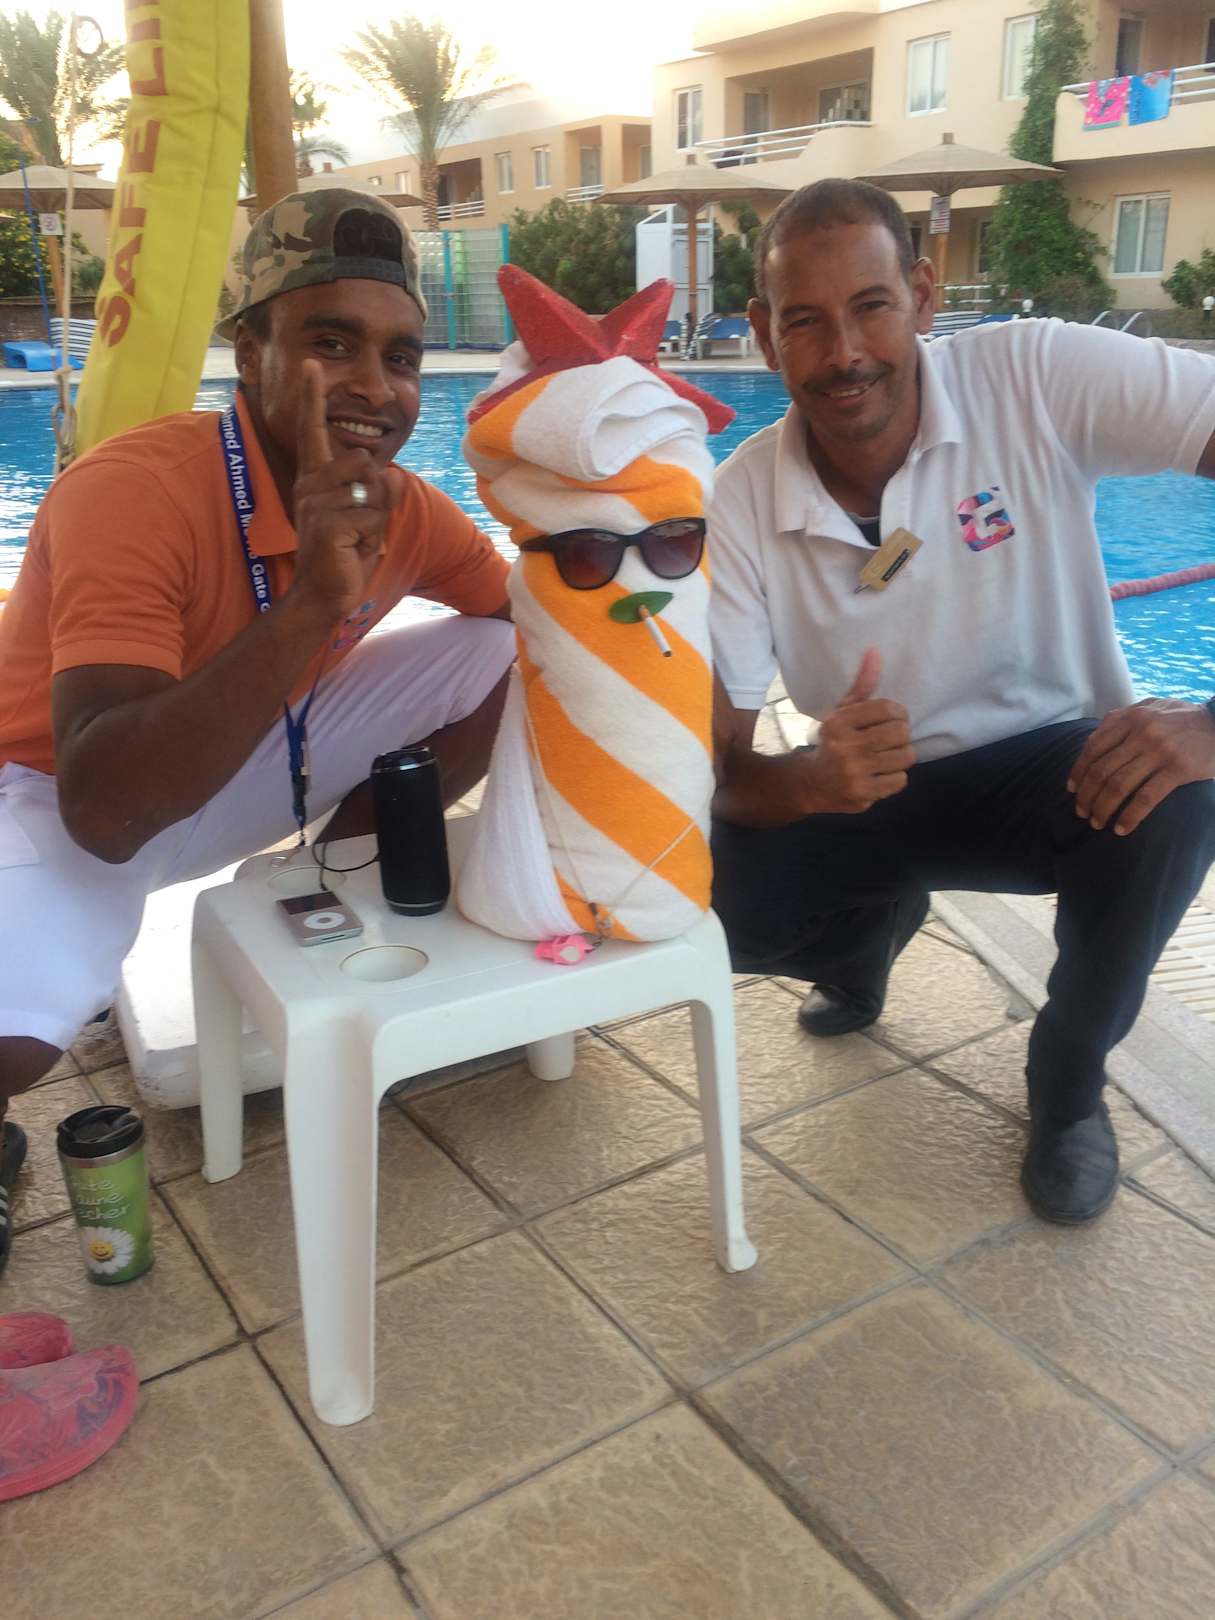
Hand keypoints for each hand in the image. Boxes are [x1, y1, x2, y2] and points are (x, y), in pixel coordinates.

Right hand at [288, 360, 404, 621]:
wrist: (324, 593)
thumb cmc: (344, 554)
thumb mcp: (368, 518)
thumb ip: (379, 494)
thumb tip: (393, 478)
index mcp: (315, 478)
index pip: (313, 432)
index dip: (312, 398)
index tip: (311, 364)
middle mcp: (311, 485)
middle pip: (364, 462)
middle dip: (376, 496)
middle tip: (359, 526)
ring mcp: (316, 504)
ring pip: (372, 490)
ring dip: (375, 519)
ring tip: (355, 539)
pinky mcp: (328, 524)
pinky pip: (371, 516)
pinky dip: (372, 536)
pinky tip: (352, 550)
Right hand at [803, 647, 915, 813]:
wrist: (809, 783)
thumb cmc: (833, 742)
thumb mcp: (842, 712)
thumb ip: (862, 684)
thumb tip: (875, 652)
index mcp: (839, 722)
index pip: (887, 708)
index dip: (898, 713)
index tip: (893, 719)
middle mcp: (846, 747)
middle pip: (900, 732)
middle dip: (901, 735)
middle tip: (893, 738)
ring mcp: (855, 773)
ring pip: (905, 756)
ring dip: (902, 755)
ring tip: (890, 755)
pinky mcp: (863, 794)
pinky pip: (900, 780)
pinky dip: (896, 776)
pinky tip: (883, 773)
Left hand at [1068, 698, 1214, 834]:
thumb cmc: (1185, 718)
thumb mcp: (1153, 707)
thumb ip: (1123, 718)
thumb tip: (1093, 738)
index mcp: (1131, 717)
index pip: (1093, 747)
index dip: (1078, 771)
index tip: (1072, 789)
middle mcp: (1141, 732)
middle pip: (1101, 770)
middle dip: (1086, 795)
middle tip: (1081, 812)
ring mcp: (1159, 751)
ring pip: (1118, 785)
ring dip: (1102, 809)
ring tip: (1097, 823)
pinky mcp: (1178, 769)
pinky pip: (1145, 798)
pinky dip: (1129, 816)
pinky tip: (1121, 829)